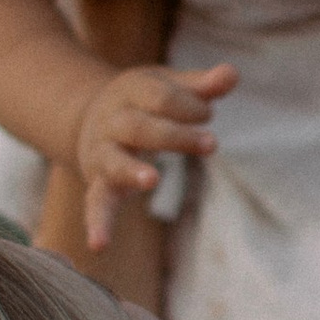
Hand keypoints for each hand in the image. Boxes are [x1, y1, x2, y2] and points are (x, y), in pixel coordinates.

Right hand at [75, 62, 235, 250]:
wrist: (87, 116)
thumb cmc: (143, 100)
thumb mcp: (168, 85)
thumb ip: (201, 85)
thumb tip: (232, 74)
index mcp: (131, 92)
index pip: (160, 97)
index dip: (189, 106)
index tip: (209, 114)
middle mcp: (112, 122)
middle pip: (140, 127)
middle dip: (175, 135)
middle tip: (211, 144)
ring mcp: (103, 153)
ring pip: (115, 161)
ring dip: (132, 171)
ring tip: (153, 180)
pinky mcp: (99, 183)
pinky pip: (95, 203)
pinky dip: (97, 223)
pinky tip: (99, 245)